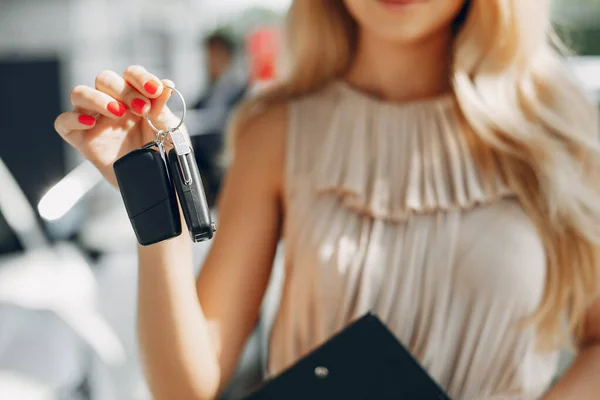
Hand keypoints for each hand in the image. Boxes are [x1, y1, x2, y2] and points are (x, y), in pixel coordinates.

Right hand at [54, 65, 180, 187]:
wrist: (157, 182)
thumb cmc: (164, 153)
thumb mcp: (169, 131)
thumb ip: (163, 109)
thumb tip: (166, 85)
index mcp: (136, 96)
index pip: (131, 74)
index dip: (141, 77)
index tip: (155, 90)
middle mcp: (113, 104)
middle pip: (104, 79)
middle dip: (124, 90)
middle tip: (142, 109)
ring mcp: (96, 121)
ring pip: (79, 93)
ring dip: (97, 98)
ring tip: (118, 112)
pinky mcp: (82, 139)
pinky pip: (63, 123)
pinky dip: (72, 119)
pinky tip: (89, 123)